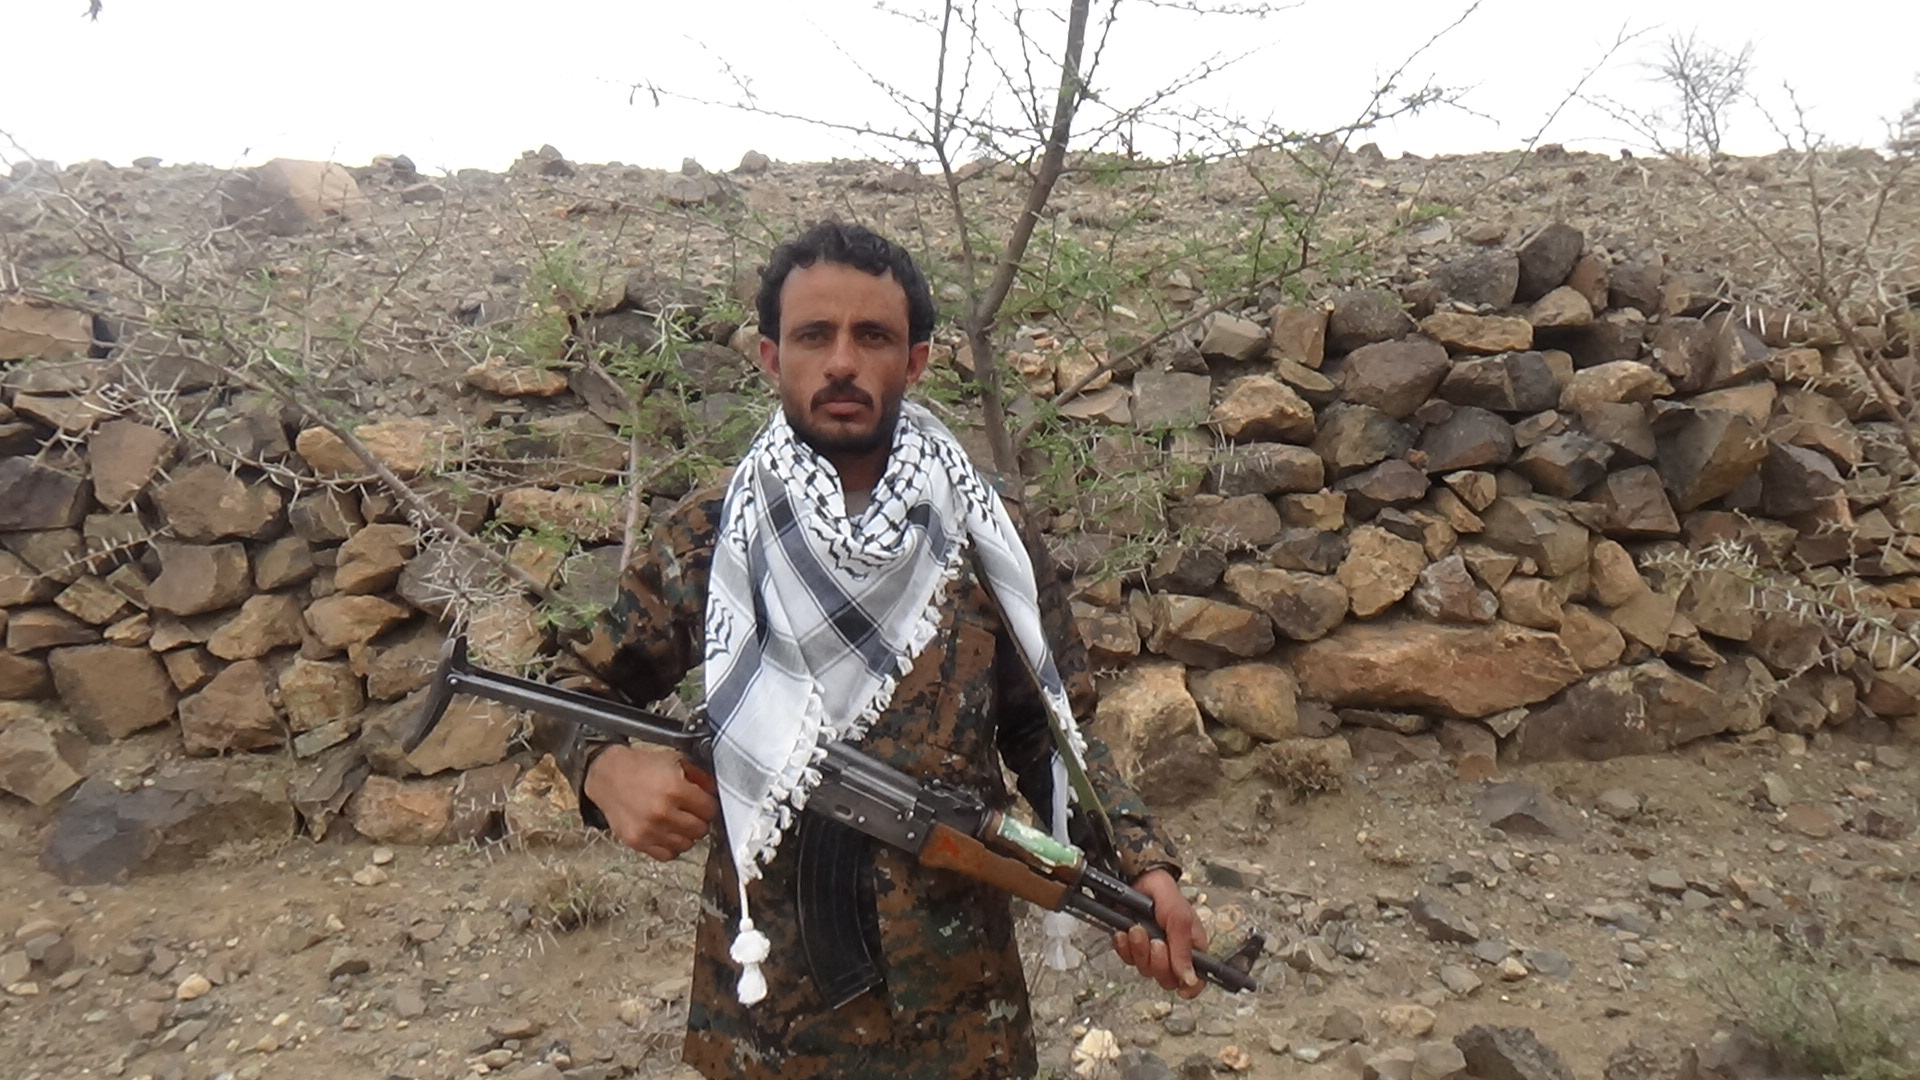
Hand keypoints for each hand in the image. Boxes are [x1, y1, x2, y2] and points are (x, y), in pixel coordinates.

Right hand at [583, 744, 719, 860]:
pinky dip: (670, 846)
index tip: (703, 803)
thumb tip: (716, 791)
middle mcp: (663, 812)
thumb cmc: (641, 767)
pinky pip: (667, 855)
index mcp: (675, 789)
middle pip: (700, 829)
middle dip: (699, 820)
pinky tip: (667, 833)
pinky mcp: (638, 841)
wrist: (608, 775)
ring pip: (686, 845)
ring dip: (686, 835)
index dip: (709, 805)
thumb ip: (700, 776)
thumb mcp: (675, 761)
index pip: (710, 809)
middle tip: (691, 812)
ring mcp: (649, 830)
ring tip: (678, 822)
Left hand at [1111, 868, 1207, 998]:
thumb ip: (1184, 949)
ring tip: (1138, 929)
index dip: (1190, 987)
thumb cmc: (1165, 895)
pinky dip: (1124, 947)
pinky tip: (1125, 933)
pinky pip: (1128, 959)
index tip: (1181, 986)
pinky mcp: (1134, 948)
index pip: (1195, 980)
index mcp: (1193, 948)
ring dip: (1139, 950)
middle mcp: (1173, 954)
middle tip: (1156, 941)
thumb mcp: (1180, 918)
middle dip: (1158, 962)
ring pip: (1146, 970)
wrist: (1139, 879)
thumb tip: (1189, 979)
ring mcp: (1152, 952)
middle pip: (1167, 979)